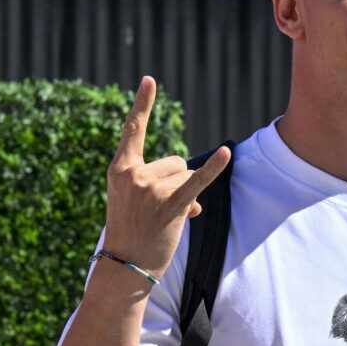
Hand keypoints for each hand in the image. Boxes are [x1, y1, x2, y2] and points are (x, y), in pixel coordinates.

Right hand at [104, 77, 230, 279]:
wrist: (124, 266)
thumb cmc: (129, 232)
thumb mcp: (132, 200)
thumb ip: (157, 185)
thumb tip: (195, 198)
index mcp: (119, 169)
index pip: (133, 130)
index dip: (143, 103)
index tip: (151, 79)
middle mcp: (134, 174)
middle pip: (175, 161)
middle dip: (175, 182)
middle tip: (157, 210)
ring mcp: (152, 189)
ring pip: (186, 175)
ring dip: (185, 194)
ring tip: (165, 218)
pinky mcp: (171, 204)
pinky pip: (197, 181)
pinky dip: (214, 168)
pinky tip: (226, 153)